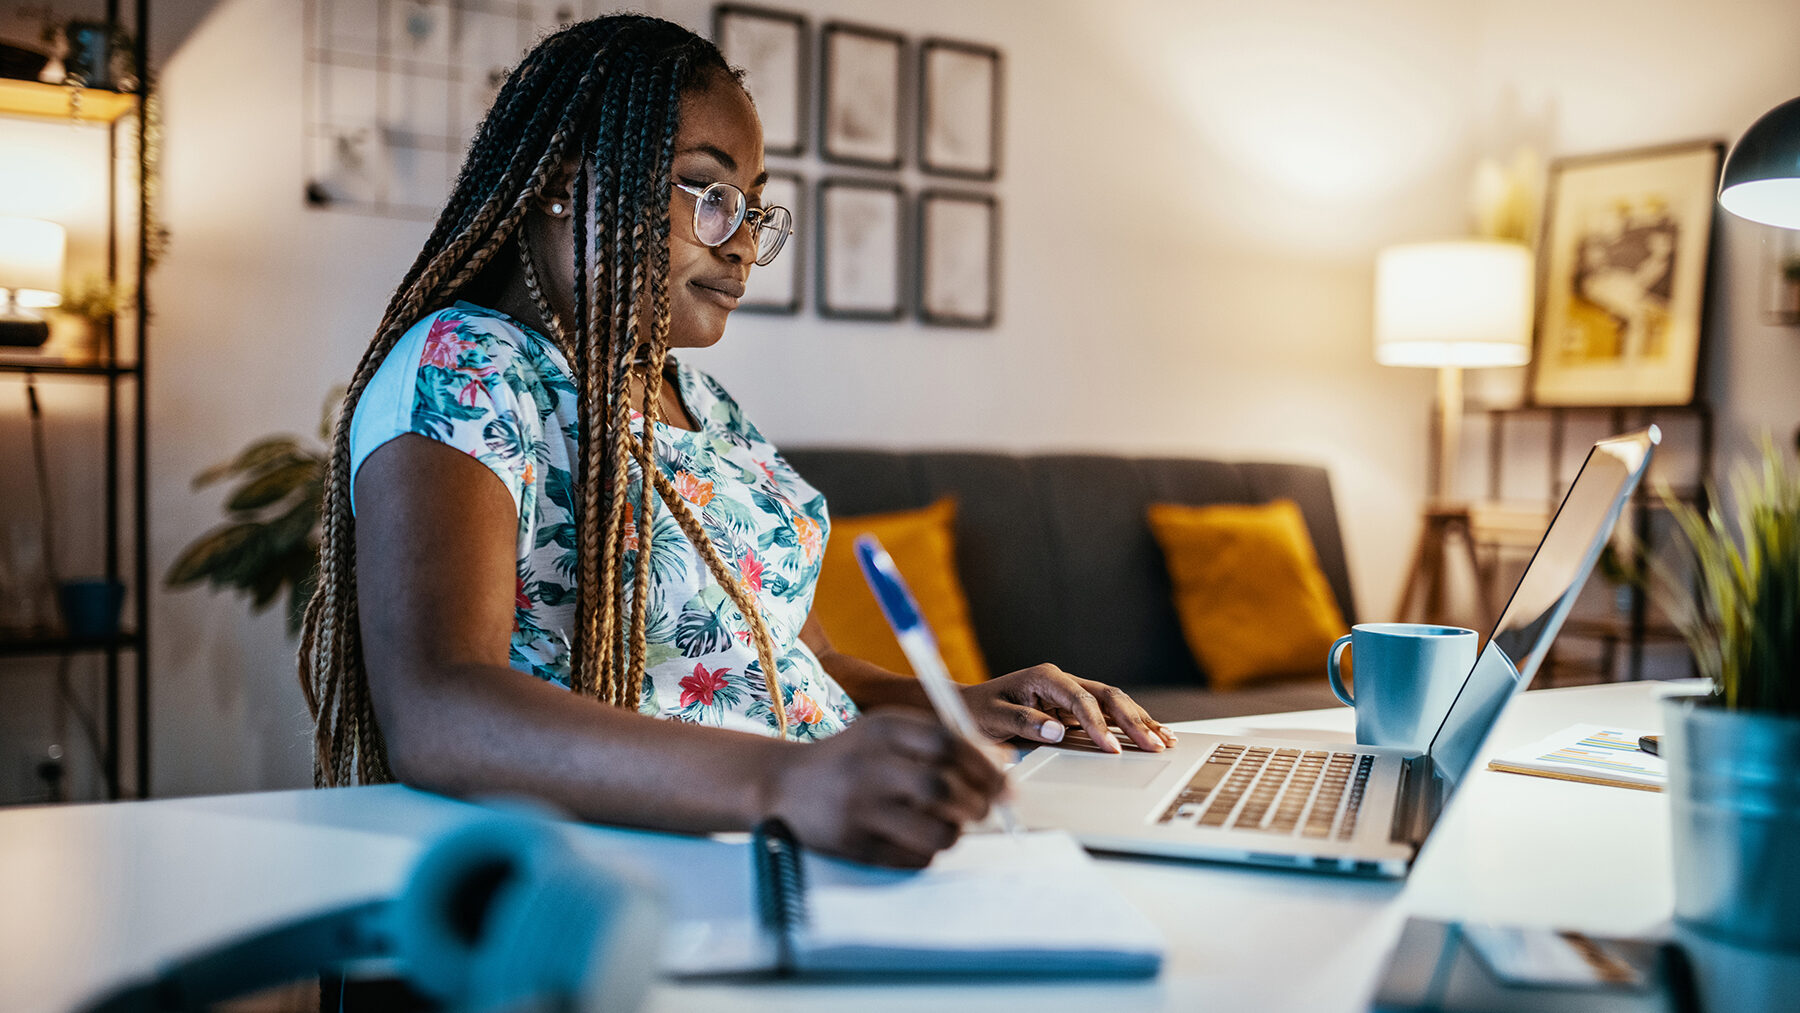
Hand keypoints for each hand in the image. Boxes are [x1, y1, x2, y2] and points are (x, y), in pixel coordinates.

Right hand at [762, 710, 1006, 867]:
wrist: (783, 785)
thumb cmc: (852, 758)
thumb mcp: (887, 734)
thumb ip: (940, 741)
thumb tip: (1003, 762)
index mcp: (882, 730)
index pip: (947, 743)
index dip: (985, 765)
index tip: (1005, 783)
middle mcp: (869, 767)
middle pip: (944, 787)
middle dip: (978, 803)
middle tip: (985, 809)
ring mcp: (860, 809)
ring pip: (936, 830)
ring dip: (956, 832)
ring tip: (951, 825)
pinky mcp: (855, 845)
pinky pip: (915, 858)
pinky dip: (930, 852)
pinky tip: (920, 839)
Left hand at [960, 664, 1177, 753]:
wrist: (969, 708)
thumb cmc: (978, 710)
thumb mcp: (994, 717)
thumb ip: (1024, 723)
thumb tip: (1058, 732)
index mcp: (1045, 677)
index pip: (1081, 699)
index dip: (1098, 724)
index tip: (1111, 748)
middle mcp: (1063, 682)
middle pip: (1107, 696)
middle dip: (1133, 721)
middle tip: (1153, 745)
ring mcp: (1072, 695)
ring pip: (1115, 704)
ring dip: (1141, 721)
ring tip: (1165, 740)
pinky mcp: (1075, 710)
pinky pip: (1109, 715)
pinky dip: (1131, 725)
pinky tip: (1152, 733)